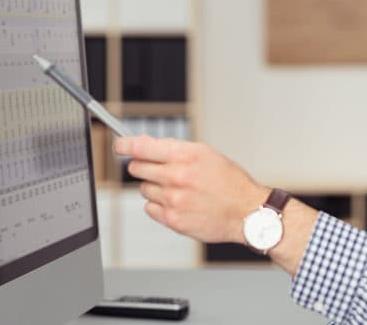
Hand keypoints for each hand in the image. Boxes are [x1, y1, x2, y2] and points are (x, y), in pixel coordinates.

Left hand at [113, 135, 269, 243]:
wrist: (246, 212)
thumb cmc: (230, 183)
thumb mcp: (206, 154)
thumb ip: (175, 149)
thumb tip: (147, 145)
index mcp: (186, 156)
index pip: (141, 147)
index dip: (124, 145)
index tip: (119, 145)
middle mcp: (177, 176)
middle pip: (137, 168)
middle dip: (143, 166)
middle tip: (157, 169)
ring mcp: (174, 200)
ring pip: (144, 189)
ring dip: (155, 187)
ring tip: (178, 189)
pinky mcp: (173, 220)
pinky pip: (150, 208)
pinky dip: (159, 205)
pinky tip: (177, 203)